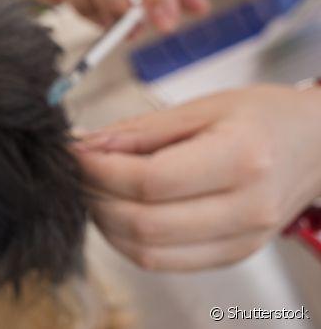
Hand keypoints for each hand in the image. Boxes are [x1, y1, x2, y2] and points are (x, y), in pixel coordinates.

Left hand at [75, 85, 320, 270]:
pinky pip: (165, 262)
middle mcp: (247, 208)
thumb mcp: (201, 107)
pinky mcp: (233, 255)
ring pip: (149, 253)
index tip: (74, 153)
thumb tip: (87, 146)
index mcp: (242, 159)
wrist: (317, 144)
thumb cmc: (262, 117)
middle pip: (145, 224)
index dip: (100, 170)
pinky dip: (129, 242)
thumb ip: (140, 131)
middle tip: (75, 173)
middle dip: (95, 197)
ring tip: (94, 190)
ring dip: (106, 224)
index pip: (151, 181)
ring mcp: (243, 239)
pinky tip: (118, 212)